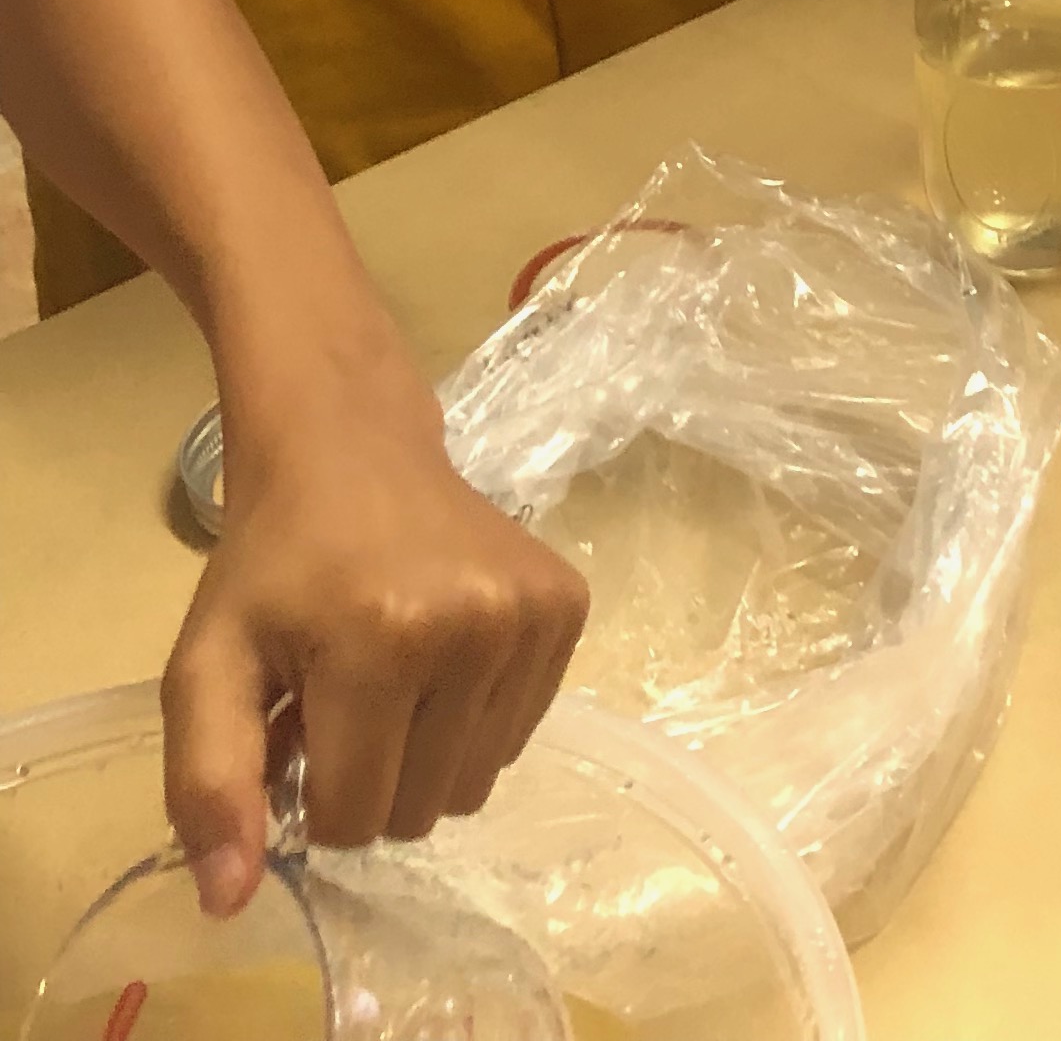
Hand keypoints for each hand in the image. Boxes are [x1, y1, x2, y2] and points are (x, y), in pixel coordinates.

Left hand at [162, 365, 585, 911]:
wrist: (353, 445)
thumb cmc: (273, 562)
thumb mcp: (206, 665)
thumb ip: (209, 784)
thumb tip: (231, 901)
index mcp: (382, 641)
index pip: (353, 820)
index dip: (311, 794)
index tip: (300, 728)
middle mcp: (476, 627)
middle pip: (420, 810)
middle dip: (371, 782)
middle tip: (343, 703)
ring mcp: (533, 614)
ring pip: (476, 784)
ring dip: (425, 759)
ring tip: (392, 683)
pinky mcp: (569, 606)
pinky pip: (520, 735)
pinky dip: (475, 723)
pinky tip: (443, 659)